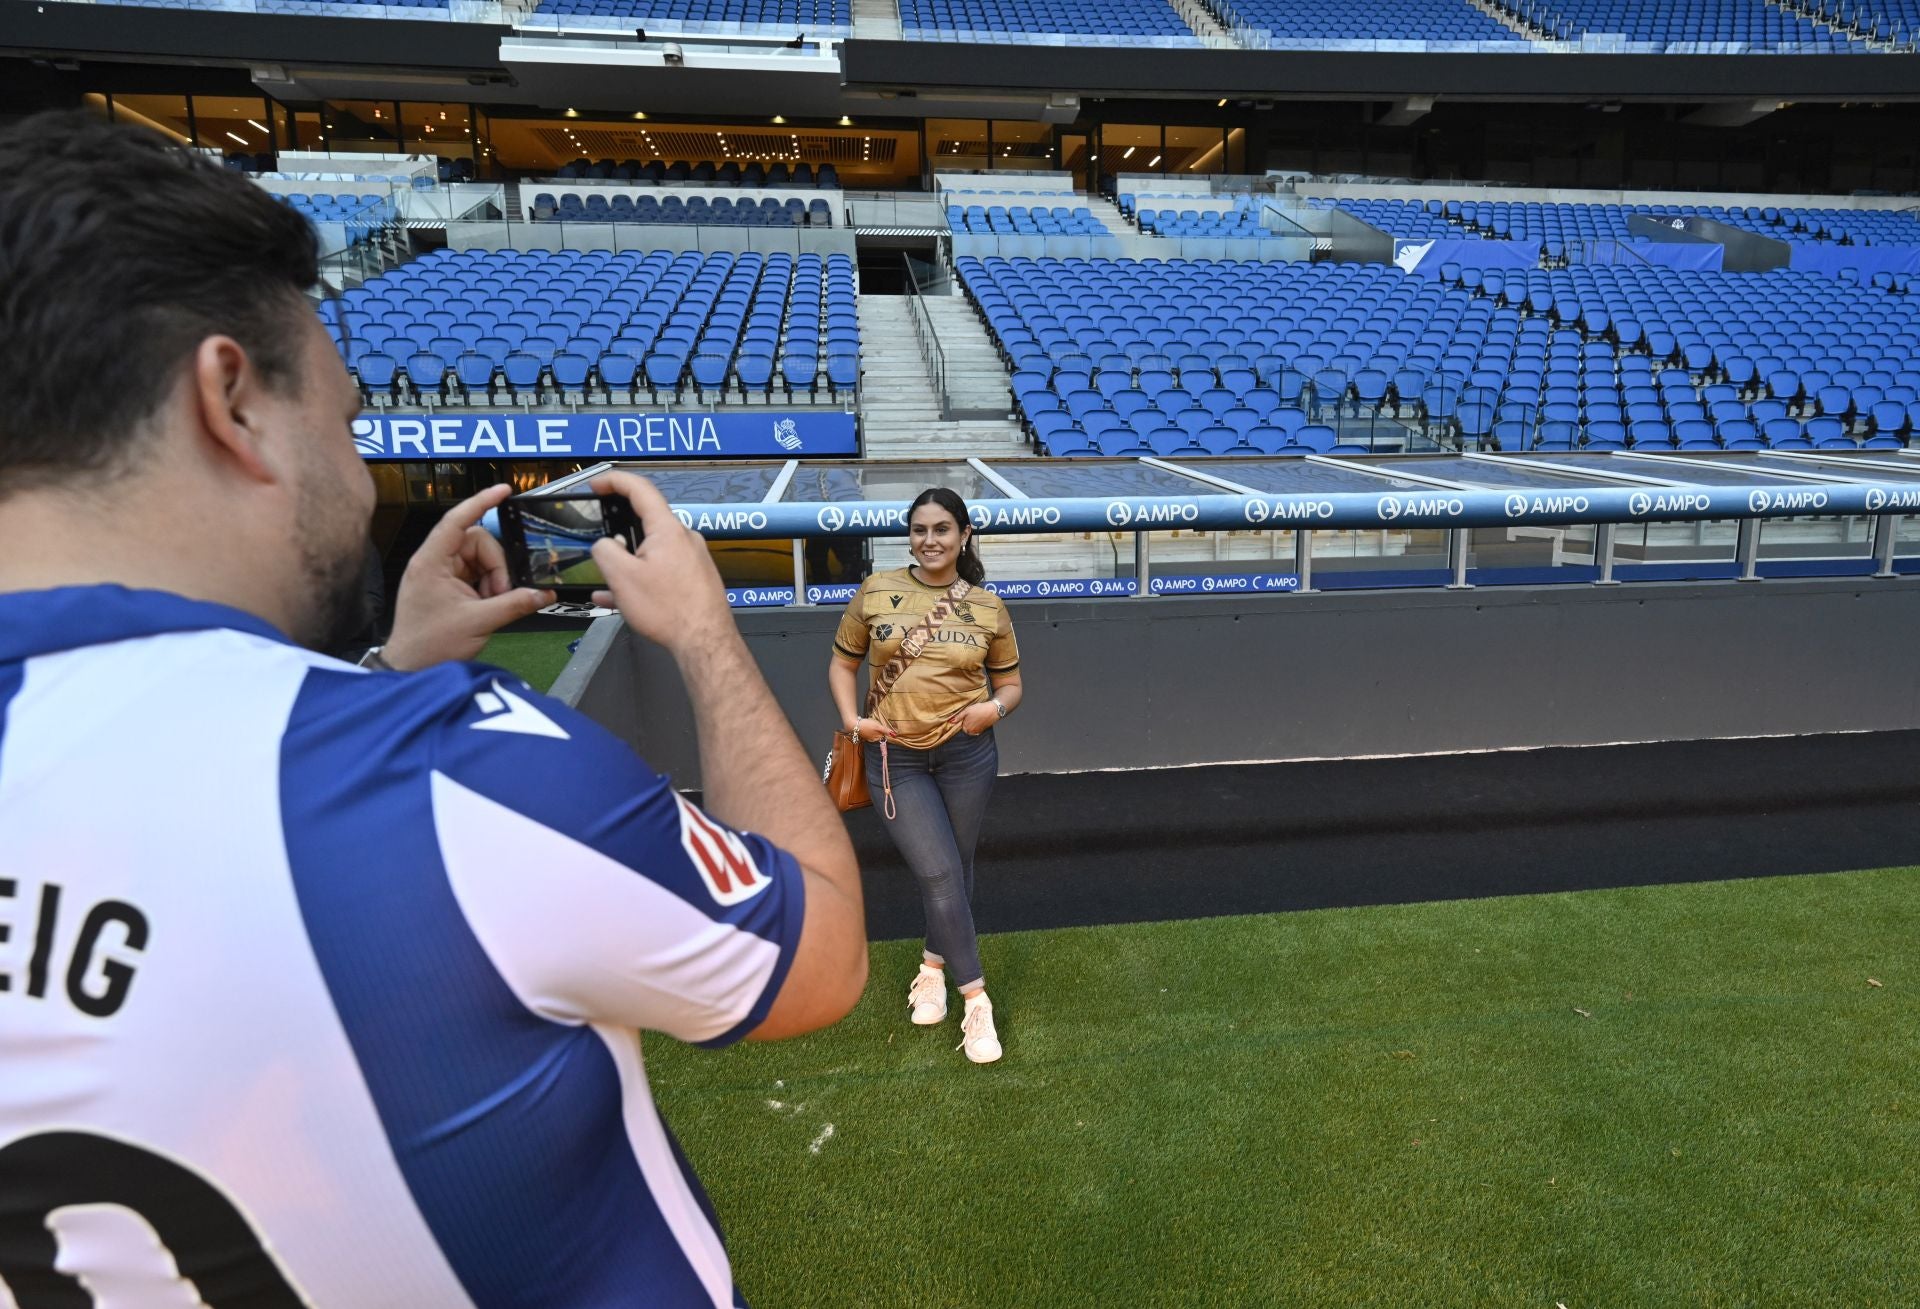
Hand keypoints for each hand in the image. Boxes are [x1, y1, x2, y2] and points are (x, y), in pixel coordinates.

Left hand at [383, 484, 553, 671]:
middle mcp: (434, 562)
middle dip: (496, 566)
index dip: (481, 502)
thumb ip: (514, 604)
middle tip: (500, 594)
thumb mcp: (479, 623)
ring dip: (495, 578)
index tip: (504, 490)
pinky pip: (478, 574)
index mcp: (431, 562)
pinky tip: (491, 604)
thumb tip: (544, 593)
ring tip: (493, 604)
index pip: (457, 521)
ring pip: (481, 559)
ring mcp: (442, 574)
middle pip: (478, 542)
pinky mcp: (449, 587)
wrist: (411, 668)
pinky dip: (490, 587)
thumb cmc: (431, 644)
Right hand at [587, 471, 734, 657]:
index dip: (614, 480)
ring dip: (628, 562)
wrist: (705, 642)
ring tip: (608, 582)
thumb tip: (604, 545)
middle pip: (646, 522)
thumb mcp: (621, 577)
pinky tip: (621, 598)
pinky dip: (642, 578)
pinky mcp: (696, 578)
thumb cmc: (668, 609)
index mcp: (667, 529)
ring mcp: (693, 559)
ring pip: (652, 551)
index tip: (596, 483)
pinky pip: (662, 570)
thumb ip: (605, 552)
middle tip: (600, 543)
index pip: (640, 489)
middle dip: (619, 532)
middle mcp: (684, 538)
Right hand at [851, 716, 891, 742]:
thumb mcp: (877, 727)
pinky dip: (870, 728)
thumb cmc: (866, 725)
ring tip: (871, 723)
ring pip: (874, 733)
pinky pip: (869, 731)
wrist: (853, 724)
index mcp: (876, 738)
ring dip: (874, 728)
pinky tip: (867, 724)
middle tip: (875, 724)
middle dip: (879, 729)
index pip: (884, 735)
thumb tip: (894, 735)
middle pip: (879, 734)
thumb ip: (885, 731)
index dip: (884, 730)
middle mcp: (872, 739)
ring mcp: (867, 737)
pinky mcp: (863, 733)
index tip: (882, 726)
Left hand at [950, 703, 998, 736]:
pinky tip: (980, 718)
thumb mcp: (966, 711)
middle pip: (966, 728)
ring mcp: (978, 731)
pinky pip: (977, 728)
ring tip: (976, 716)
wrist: (993, 710)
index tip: (967, 715)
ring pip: (972, 728)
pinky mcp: (983, 730)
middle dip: (967, 722)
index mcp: (966, 728)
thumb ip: (958, 717)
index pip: (961, 726)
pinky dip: (977, 724)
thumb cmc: (979, 710)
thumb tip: (950, 722)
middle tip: (972, 714)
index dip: (963, 720)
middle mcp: (972, 732)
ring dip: (972, 723)